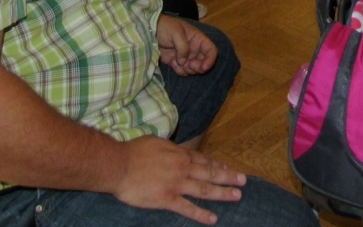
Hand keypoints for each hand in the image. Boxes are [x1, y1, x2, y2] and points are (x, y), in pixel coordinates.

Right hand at [114, 136, 244, 223]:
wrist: (119, 164)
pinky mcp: (167, 199)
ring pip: (205, 189)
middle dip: (228, 177)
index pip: (203, 160)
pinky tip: (213, 219)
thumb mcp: (157, 143)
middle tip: (243, 181)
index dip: (217, 165)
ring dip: (222, 193)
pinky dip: (201, 214)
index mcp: (179, 154)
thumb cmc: (134, 152)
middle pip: (210, 173)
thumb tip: (176, 151)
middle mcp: (182, 168)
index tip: (227, 168)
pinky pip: (188, 208)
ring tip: (236, 196)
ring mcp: (177, 184)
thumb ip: (170, 149)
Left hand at [157, 15, 217, 75]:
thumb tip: (184, 61)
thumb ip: (183, 47)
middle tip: (189, 65)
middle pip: (204, 63)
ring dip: (188, 69)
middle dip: (198, 67)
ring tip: (178, 62)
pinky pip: (183, 71)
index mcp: (198, 39)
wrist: (151, 31)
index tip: (204, 67)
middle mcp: (194, 49)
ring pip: (194, 69)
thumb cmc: (166, 27)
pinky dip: (179, 70)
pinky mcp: (177, 63)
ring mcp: (186, 57)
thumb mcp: (176, 33)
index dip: (211, 59)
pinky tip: (172, 63)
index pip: (211, 50)